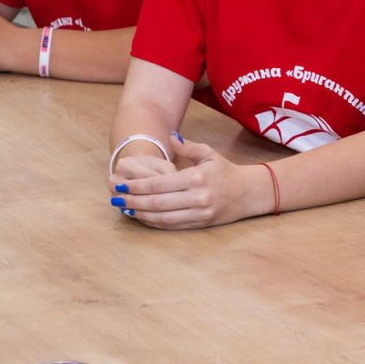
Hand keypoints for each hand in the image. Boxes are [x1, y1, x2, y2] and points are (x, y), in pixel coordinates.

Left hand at [109, 138, 266, 228]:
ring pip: (162, 217)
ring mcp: (198, 214)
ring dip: (140, 214)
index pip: (159, 185)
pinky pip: (171, 226)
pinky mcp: (199, 224)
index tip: (121, 183)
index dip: (137, 186)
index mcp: (197, 178)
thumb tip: (171, 137)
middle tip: (115, 197)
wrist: (248, 193)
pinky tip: (141, 216)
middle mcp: (197, 198)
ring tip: (123, 208)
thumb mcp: (209, 154)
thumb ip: (187, 147)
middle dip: (133, 200)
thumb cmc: (225, 171)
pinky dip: (153, 222)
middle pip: (157, 203)